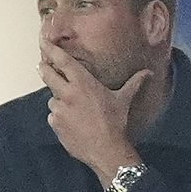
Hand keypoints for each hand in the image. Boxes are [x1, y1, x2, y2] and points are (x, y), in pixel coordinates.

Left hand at [38, 40, 149, 183]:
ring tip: (74, 110)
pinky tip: (72, 123)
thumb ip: (134, 83)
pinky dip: (59, 117)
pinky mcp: (54, 124)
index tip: (43, 42)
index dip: (51, 50)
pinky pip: (53, 116)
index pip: (63, 61)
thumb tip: (148, 72)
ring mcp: (59, 109)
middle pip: (48, 75)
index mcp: (83, 83)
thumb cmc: (115, 122)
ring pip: (52, 99)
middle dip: (44, 68)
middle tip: (42, 65)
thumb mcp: (124, 100)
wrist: (106, 149)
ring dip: (59, 100)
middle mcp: (67, 93)